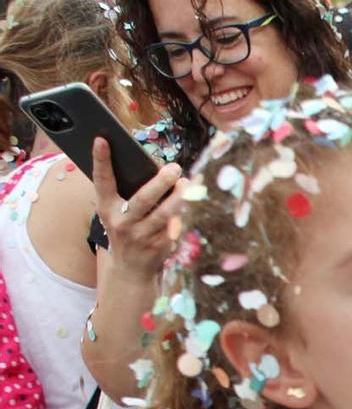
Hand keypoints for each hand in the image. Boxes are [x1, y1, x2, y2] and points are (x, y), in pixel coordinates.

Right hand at [93, 139, 182, 280]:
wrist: (131, 269)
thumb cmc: (126, 229)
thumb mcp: (116, 212)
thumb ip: (126, 192)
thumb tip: (153, 166)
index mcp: (107, 208)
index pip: (102, 181)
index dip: (100, 161)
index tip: (102, 140)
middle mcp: (121, 222)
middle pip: (142, 199)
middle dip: (159, 182)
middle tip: (174, 168)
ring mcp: (141, 236)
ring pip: (164, 214)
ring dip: (179, 197)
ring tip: (188, 182)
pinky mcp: (159, 246)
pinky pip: (175, 226)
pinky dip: (184, 212)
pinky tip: (193, 200)